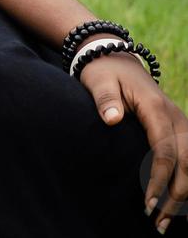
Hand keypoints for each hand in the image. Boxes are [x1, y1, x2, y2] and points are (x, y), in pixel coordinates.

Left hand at [80, 51, 187, 231]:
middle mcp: (175, 118)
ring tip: (166, 222)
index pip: (165, 151)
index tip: (148, 202)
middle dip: (176, 195)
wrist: (114, 57)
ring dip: (183, 193)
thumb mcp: (99, 81)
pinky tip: (178, 203)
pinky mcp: (179, 131)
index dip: (159, 178)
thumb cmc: (104, 72)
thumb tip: (112, 119)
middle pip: (186, 163)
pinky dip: (186, 181)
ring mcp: (181, 124)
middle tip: (159, 222)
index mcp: (157, 109)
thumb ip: (105, 100)